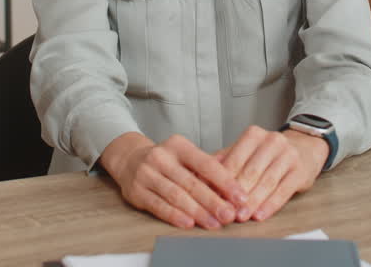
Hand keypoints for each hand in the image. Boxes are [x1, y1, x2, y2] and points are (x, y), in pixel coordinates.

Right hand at [99, 132, 249, 229]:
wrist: (130, 160)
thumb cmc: (167, 161)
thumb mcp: (185, 155)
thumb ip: (208, 166)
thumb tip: (237, 182)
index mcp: (178, 145)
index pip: (205, 164)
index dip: (225, 182)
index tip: (240, 197)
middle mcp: (161, 157)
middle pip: (191, 182)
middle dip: (213, 201)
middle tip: (229, 215)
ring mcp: (146, 173)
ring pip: (176, 195)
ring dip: (197, 212)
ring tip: (214, 223)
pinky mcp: (136, 191)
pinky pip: (158, 206)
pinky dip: (175, 216)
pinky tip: (189, 224)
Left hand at [215, 125, 326, 221]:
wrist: (304, 147)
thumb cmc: (268, 153)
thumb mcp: (247, 151)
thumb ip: (225, 161)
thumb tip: (200, 177)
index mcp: (254, 135)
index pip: (235, 159)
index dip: (222, 181)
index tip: (211, 197)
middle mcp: (272, 141)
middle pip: (250, 171)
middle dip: (237, 194)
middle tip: (225, 211)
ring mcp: (288, 155)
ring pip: (267, 181)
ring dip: (252, 201)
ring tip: (241, 216)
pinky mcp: (301, 170)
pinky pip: (284, 190)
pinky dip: (270, 204)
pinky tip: (260, 215)